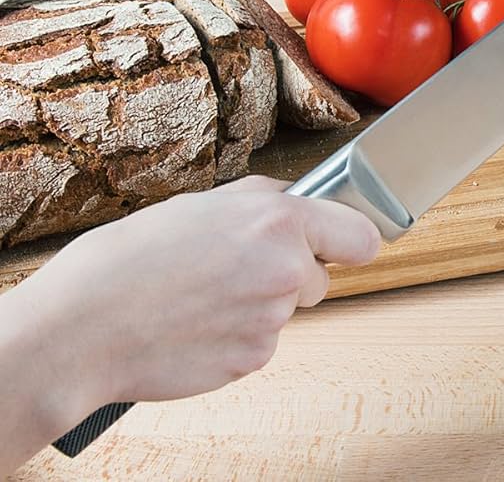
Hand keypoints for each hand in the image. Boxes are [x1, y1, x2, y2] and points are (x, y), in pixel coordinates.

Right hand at [37, 175, 379, 403]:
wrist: (85, 324)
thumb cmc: (136, 256)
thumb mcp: (209, 202)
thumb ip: (268, 202)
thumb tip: (300, 204)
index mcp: (279, 221)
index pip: (361, 236)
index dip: (352, 240)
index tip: (347, 244)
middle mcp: (286, 269)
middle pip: (320, 277)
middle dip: (292, 274)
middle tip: (239, 268)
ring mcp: (272, 319)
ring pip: (287, 310)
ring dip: (260, 305)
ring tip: (206, 295)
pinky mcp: (253, 359)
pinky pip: (261, 343)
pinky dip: (238, 337)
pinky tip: (199, 324)